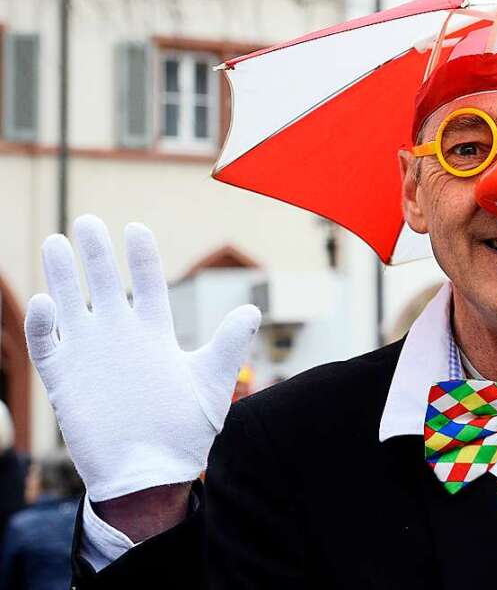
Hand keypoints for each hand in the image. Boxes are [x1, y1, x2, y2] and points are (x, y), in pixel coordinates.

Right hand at [24, 215, 259, 503]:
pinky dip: (43, 326)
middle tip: (87, 222)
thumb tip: (252, 307)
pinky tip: (44, 303)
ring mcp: (90, 356)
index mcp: (154, 332)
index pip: (147, 283)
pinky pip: (47, 347)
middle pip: (104, 284)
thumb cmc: (186, 431)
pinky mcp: (65, 381)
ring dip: (62, 277)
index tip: (136, 229)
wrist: (152, 474)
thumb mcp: (212, 382)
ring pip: (70, 305)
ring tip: (56, 241)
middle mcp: (120, 337)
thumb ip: (229, 343)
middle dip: (95, 253)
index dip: (141, 256)